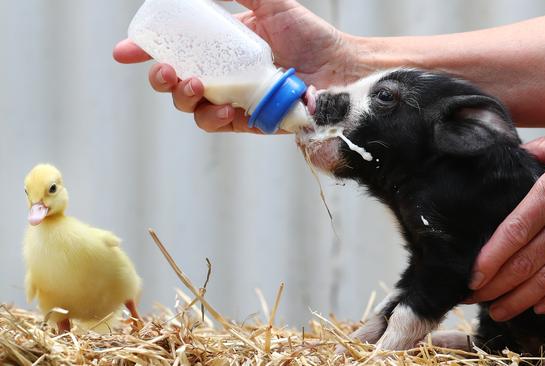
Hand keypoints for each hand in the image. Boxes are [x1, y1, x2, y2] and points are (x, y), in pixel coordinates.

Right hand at [113, 0, 357, 132]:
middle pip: (175, 83)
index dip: (145, 52)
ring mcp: (235, 99)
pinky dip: (216, 117)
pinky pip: (221, 125)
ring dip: (184, 99)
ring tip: (194, 86)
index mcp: (221, 47)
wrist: (340, 68)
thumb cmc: (309, 35)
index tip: (123, 51)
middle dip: (160, 80)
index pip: (175, 50)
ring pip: (193, 108)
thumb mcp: (269, 2)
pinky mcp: (250, 122)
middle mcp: (224, 75)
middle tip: (165, 71)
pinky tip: (226, 107)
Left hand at [467, 126, 544, 320]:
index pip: (511, 233)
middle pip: (522, 263)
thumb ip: (542, 151)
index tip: (471, 276)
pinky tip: (539, 308)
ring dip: (518, 300)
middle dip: (493, 286)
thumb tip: (519, 151)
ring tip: (498, 312)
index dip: (489, 259)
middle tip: (472, 299)